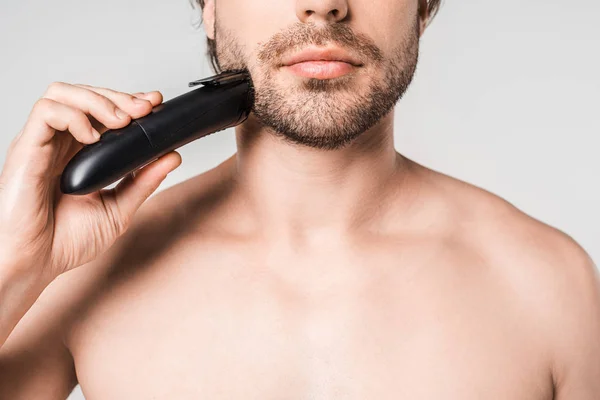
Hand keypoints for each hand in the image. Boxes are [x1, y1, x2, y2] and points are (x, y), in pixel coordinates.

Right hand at [0, 82, 181, 282]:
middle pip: (85, 94)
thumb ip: (143, 182)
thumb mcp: (118, 209)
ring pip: (63, 93)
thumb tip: (172, 157)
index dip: (128, 101)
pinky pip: (46, 112)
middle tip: (145, 108)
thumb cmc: (65, 241)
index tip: (155, 104)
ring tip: (122, 121)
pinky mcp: (27, 148)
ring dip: (98, 100)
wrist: (34, 264)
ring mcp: (42, 143)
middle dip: (120, 96)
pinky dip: (74, 116)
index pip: (101, 110)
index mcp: (79, 153)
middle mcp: (60, 143)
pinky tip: (93, 137)